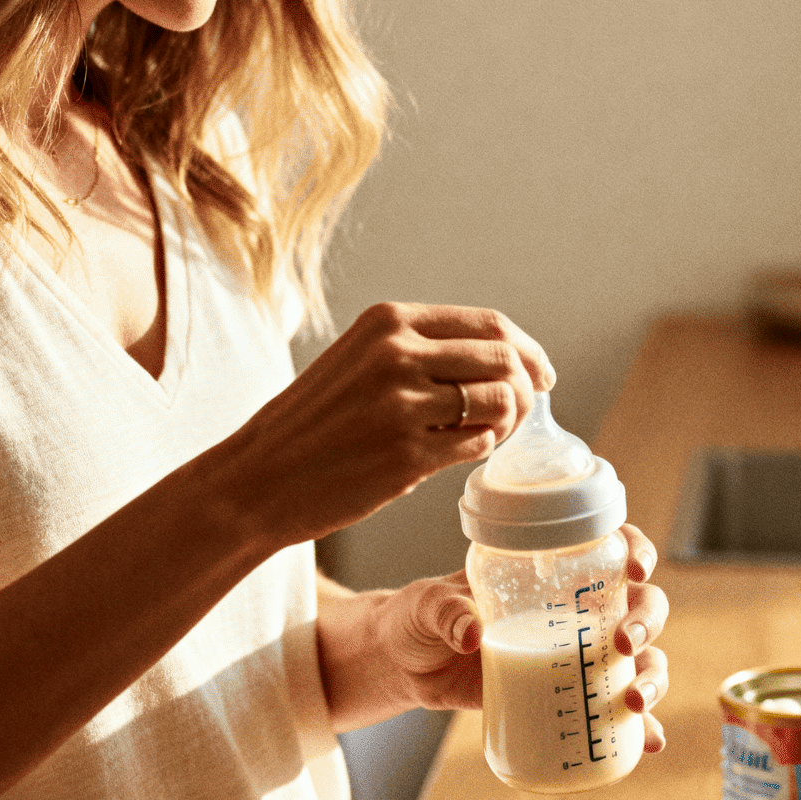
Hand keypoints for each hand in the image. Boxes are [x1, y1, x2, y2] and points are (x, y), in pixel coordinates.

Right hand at [210, 302, 553, 550]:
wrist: (259, 477)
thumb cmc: (311, 425)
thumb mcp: (357, 361)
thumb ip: (417, 352)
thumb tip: (498, 362)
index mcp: (388, 322)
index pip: (489, 324)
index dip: (527, 350)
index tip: (541, 374)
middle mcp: (397, 354)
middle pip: (504, 358)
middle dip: (528, 386)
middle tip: (527, 412)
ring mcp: (402, 404)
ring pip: (499, 401)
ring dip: (511, 421)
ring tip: (495, 434)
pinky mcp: (406, 453)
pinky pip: (477, 444)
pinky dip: (483, 449)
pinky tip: (465, 454)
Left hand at [325, 525, 670, 751]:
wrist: (407, 664)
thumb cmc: (422, 616)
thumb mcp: (428, 604)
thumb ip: (446, 611)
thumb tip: (473, 634)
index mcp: (549, 571)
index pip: (608, 548)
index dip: (636, 550)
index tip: (636, 569)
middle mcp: (575, 608)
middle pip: (639, 605)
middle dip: (646, 623)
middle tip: (623, 643)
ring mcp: (576, 654)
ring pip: (640, 658)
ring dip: (652, 676)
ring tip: (634, 700)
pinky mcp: (567, 695)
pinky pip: (613, 709)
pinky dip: (638, 726)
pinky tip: (649, 740)